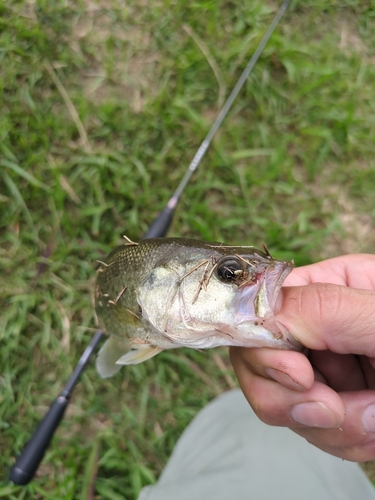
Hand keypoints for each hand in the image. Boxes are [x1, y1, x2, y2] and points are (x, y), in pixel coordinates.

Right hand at [230, 254, 374, 461]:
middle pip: (255, 360)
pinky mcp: (334, 403)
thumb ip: (323, 308)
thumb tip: (260, 318)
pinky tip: (373, 428)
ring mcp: (323, 367)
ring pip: (279, 402)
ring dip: (324, 424)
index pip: (261, 308)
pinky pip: (307, 428)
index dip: (262, 346)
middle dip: (289, 395)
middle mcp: (317, 326)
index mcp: (328, 286)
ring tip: (374, 418)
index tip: (298, 376)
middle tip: (334, 407)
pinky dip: (339, 439)